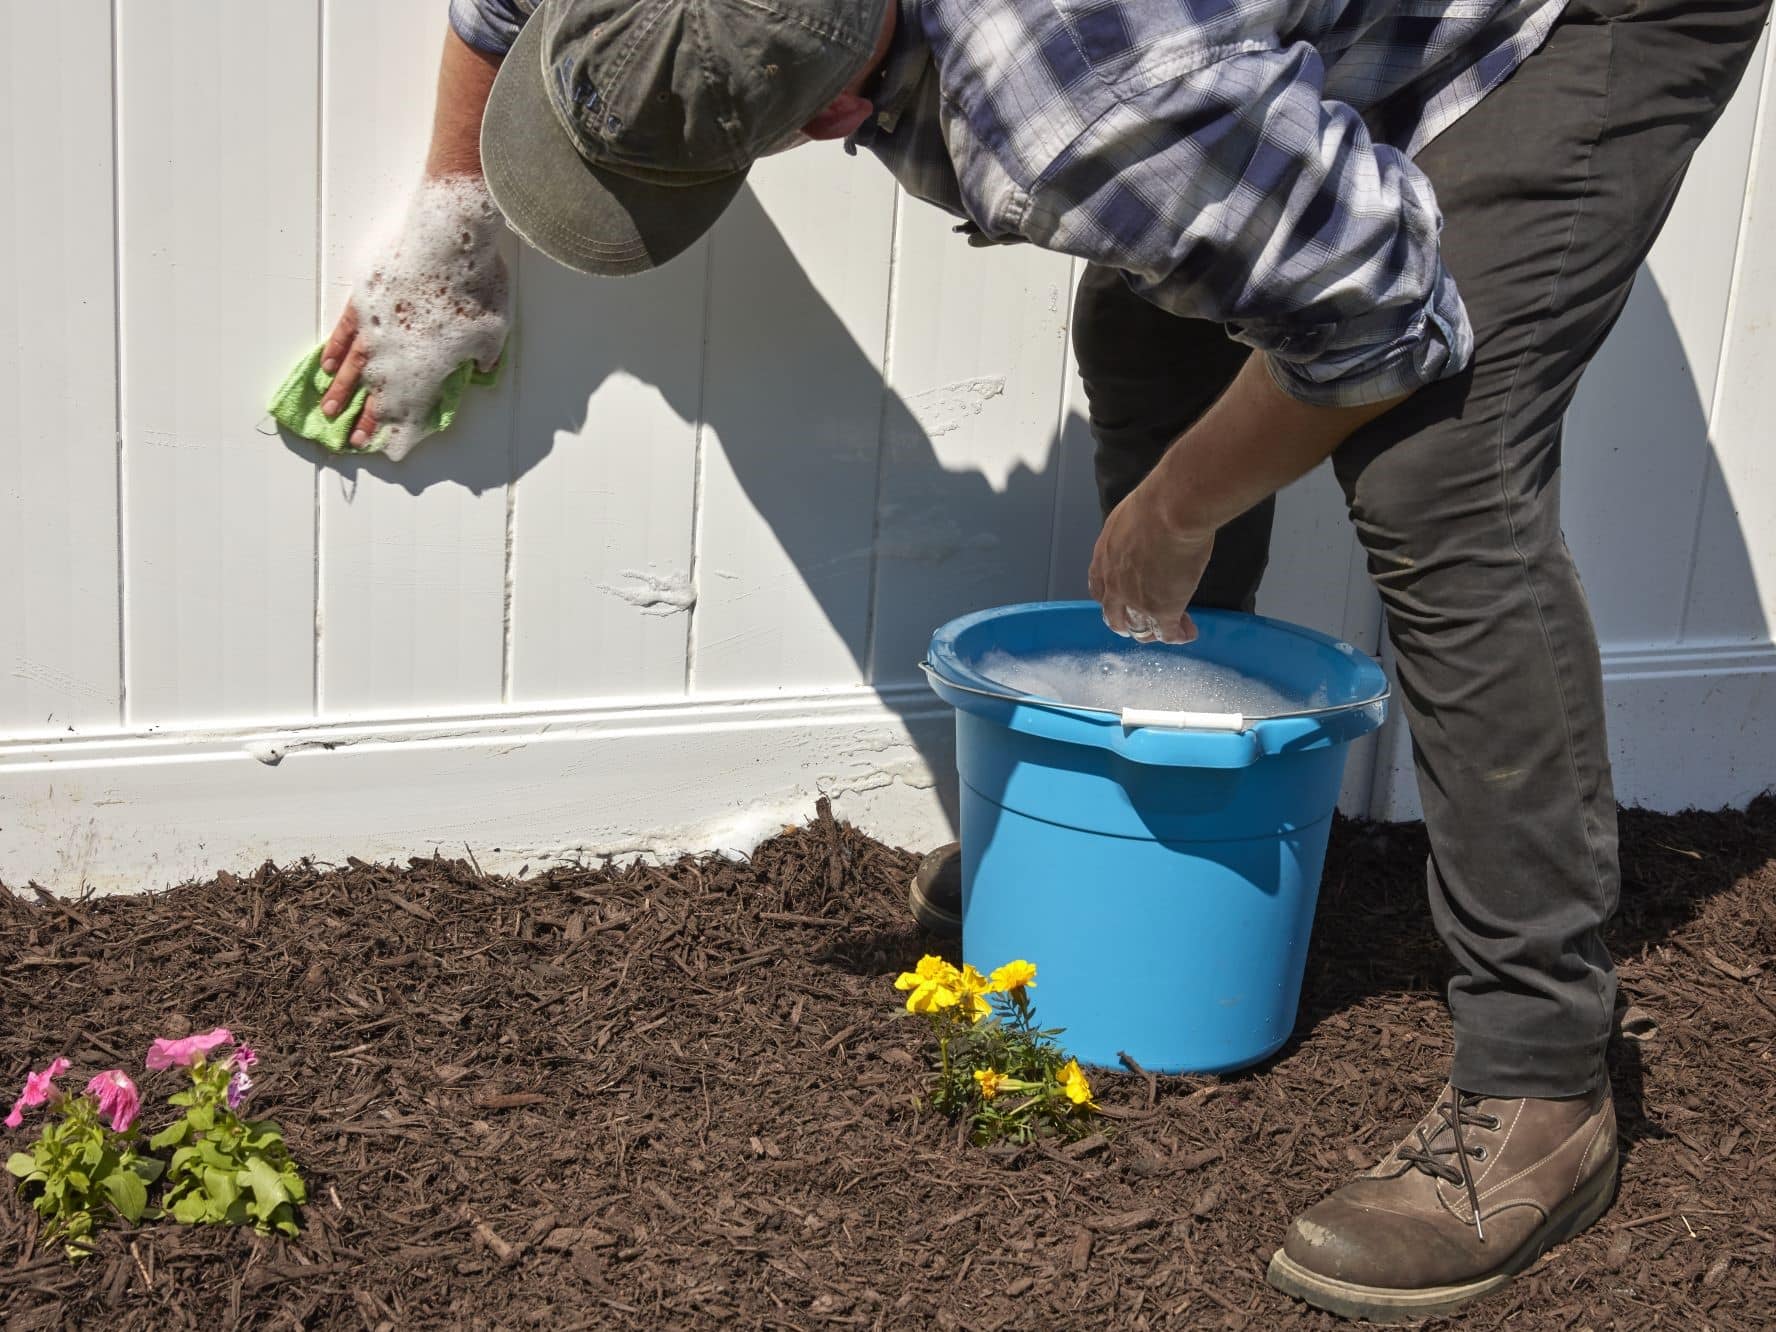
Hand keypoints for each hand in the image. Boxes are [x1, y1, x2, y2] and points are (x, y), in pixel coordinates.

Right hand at [318, 175, 509, 460]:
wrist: (448, 239)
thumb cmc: (477, 286)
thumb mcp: (494, 330)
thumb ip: (484, 356)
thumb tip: (478, 370)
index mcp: (429, 366)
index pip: (411, 407)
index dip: (399, 428)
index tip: (389, 448)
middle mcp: (397, 352)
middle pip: (379, 392)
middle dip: (367, 418)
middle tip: (353, 439)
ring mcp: (377, 326)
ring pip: (355, 367)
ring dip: (342, 392)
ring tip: (329, 411)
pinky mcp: (364, 299)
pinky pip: (345, 332)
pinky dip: (335, 350)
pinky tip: (328, 366)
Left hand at [1087, 479, 1214, 644]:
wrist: (1171, 509)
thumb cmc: (1156, 502)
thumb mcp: (1129, 517)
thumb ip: (1131, 534)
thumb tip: (1146, 532)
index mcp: (1103, 559)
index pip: (1100, 590)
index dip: (1113, 599)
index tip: (1125, 601)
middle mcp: (1114, 585)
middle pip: (1114, 617)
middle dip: (1128, 624)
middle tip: (1143, 625)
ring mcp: (1137, 601)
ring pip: (1139, 629)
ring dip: (1154, 633)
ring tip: (1170, 630)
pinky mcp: (1162, 610)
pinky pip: (1167, 633)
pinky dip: (1177, 635)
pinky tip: (1188, 632)